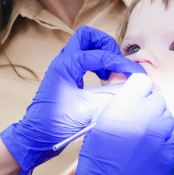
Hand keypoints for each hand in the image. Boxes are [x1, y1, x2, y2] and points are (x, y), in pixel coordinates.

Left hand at [0, 26, 144, 174]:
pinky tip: (104, 80)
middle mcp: (63, 61)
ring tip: (112, 74)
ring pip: (85, 46)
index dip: (122, 64)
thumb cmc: (57, 124)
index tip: (137, 75)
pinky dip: (97, 65)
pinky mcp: (66, 77)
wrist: (36, 138)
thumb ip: (113, 94)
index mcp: (66, 65)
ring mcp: (63, 67)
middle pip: (88, 36)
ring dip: (102, 54)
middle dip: (107, 46)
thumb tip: (136, 85)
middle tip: (117, 65)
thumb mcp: (89, 109)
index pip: (101, 55)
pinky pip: (84, 60)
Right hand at [55, 74, 173, 174]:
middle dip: (148, 107)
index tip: (135, 98)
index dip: (138, 90)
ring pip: (167, 116)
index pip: (143, 81)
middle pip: (157, 98)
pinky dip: (164, 139)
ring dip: (158, 123)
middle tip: (138, 121)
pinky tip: (150, 150)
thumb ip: (118, 108)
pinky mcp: (171, 151)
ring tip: (144, 138)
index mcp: (122, 108)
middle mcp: (144, 117)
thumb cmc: (96, 163)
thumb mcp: (99, 127)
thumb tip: (131, 99)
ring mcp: (161, 135)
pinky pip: (172, 135)